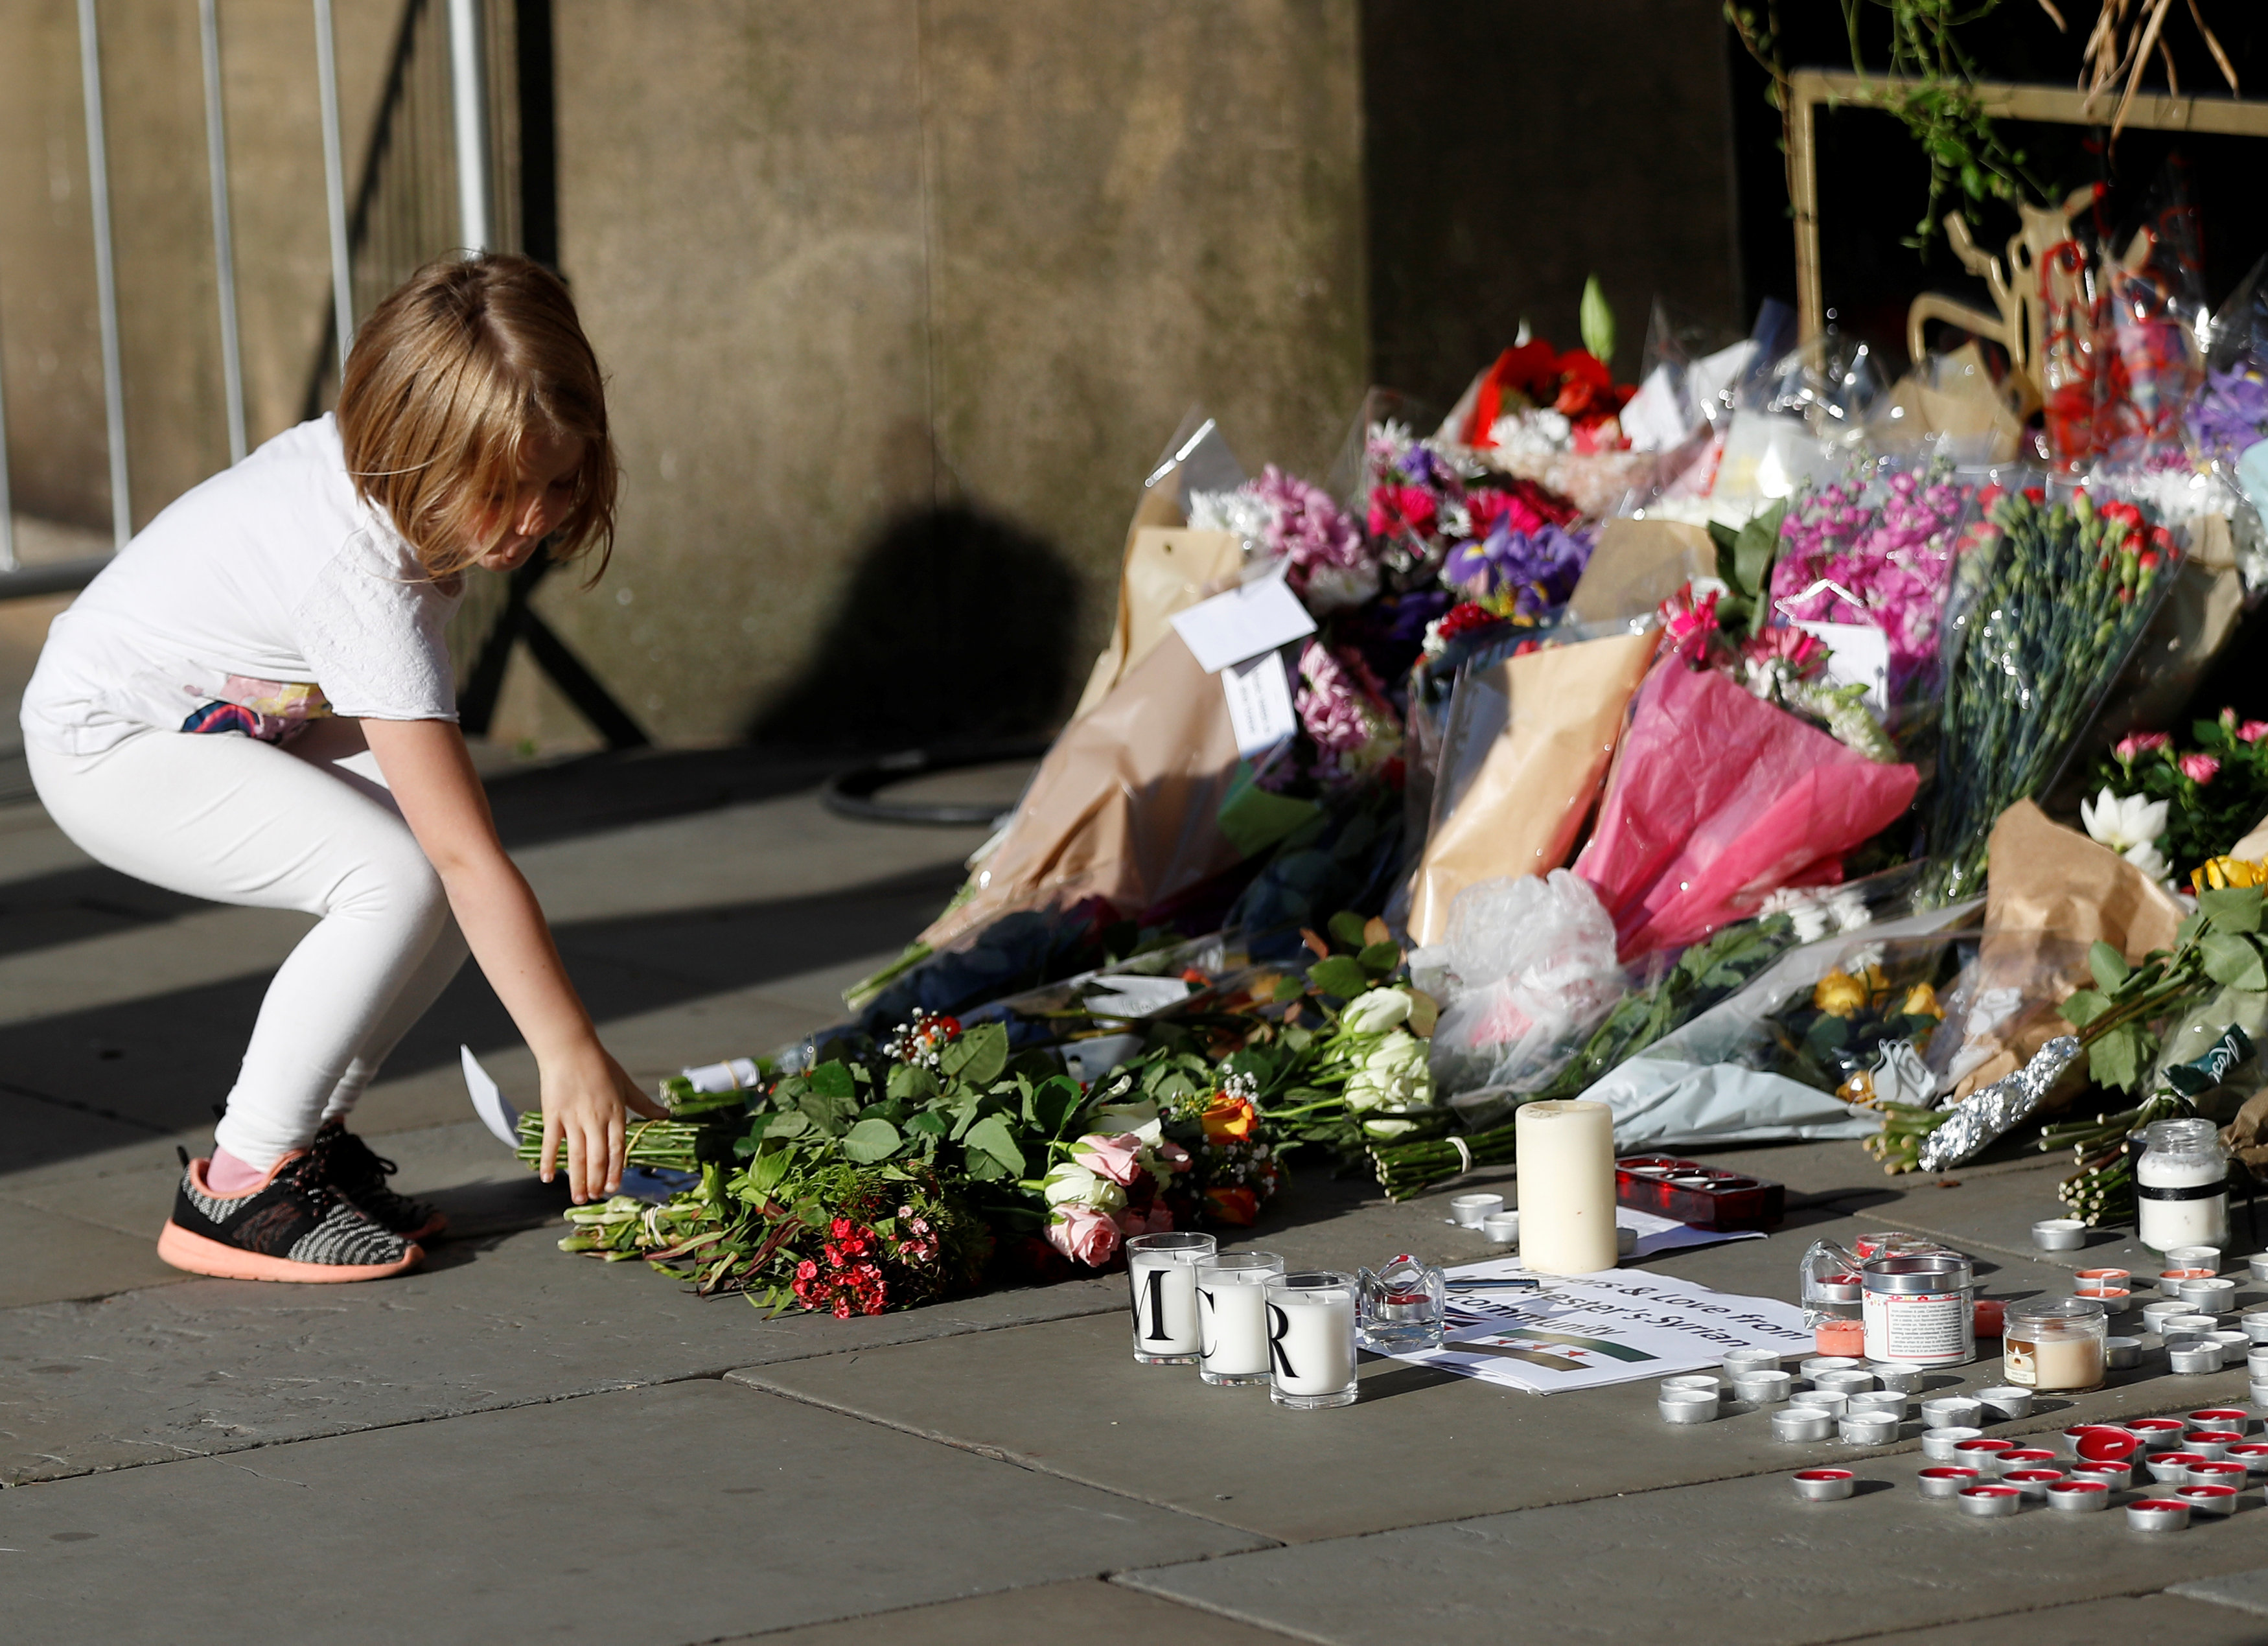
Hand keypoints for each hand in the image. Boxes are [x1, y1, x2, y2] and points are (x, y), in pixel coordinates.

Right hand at [537, 1043, 669, 1202]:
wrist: (570, 1049)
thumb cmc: (601, 1065)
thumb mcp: (626, 1085)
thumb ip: (644, 1105)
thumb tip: (666, 1116)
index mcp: (615, 1113)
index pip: (618, 1148)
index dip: (616, 1170)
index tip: (613, 1188)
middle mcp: (595, 1119)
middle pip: (598, 1157)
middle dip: (597, 1181)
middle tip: (595, 1198)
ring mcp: (573, 1118)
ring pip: (576, 1155)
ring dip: (578, 1179)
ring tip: (578, 1197)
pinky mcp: (553, 1115)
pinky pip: (551, 1143)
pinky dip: (549, 1162)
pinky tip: (548, 1179)